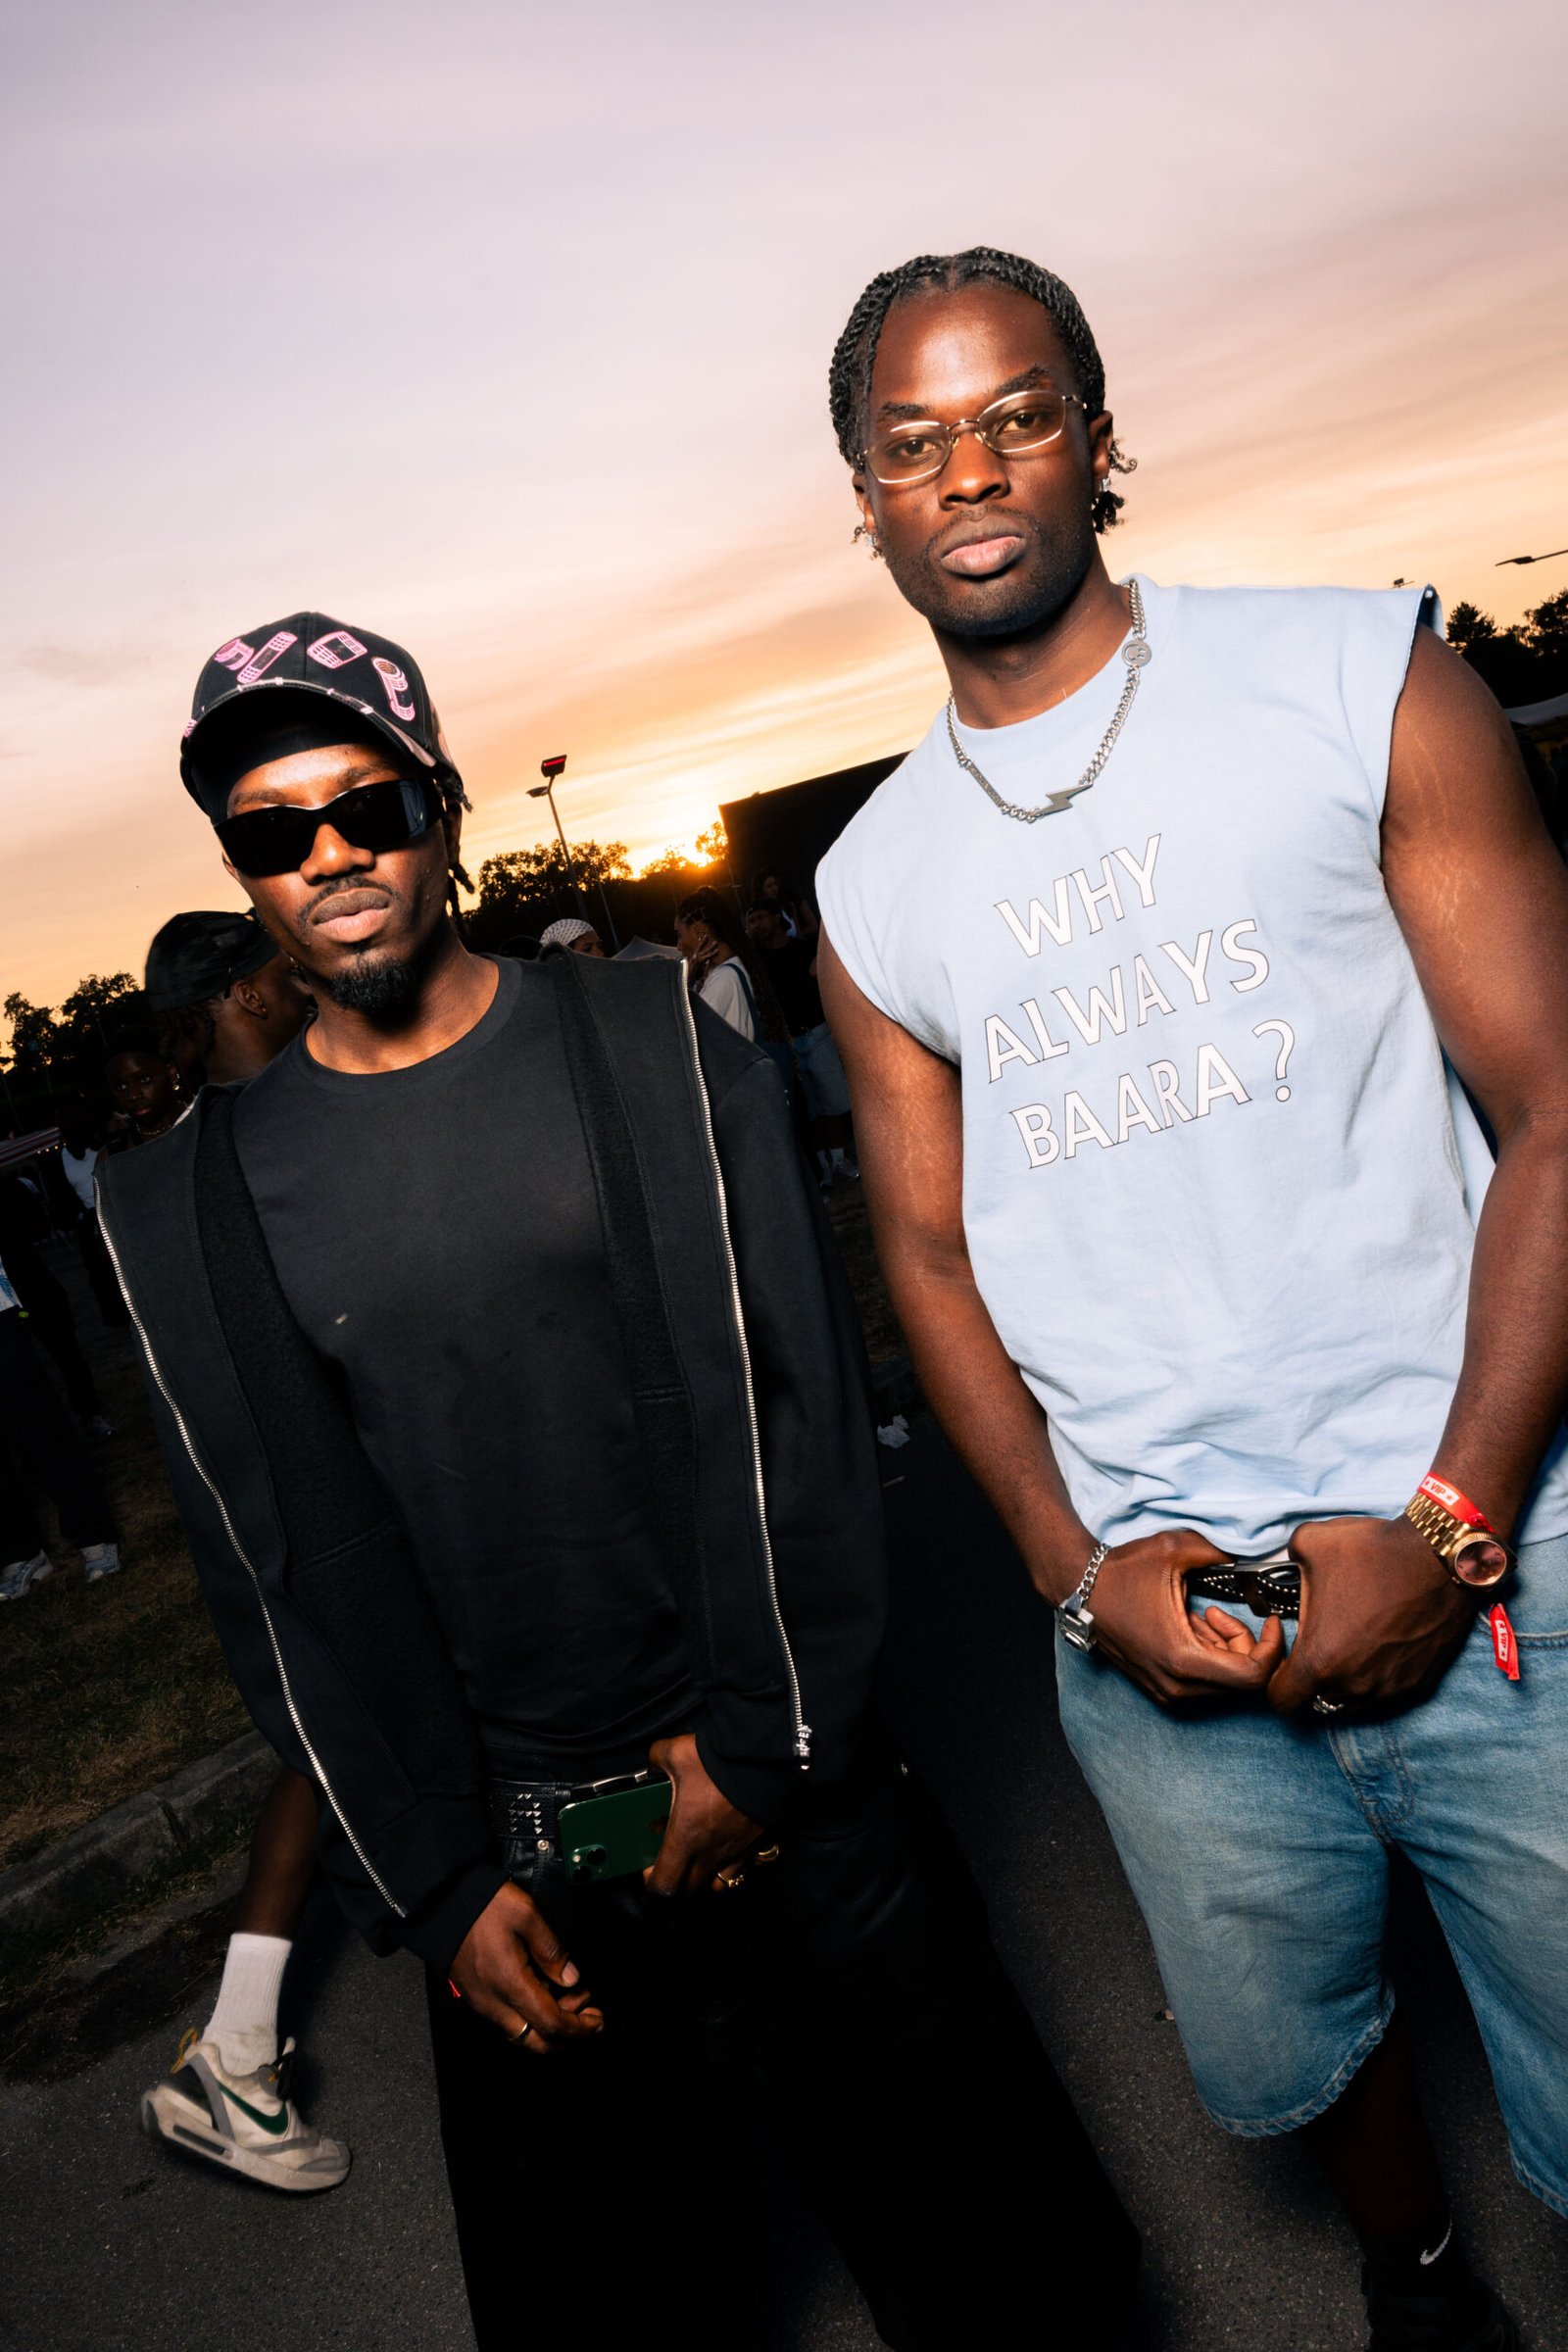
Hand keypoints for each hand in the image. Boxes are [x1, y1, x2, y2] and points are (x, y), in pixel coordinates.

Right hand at [450, 1882, 603, 2055]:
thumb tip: (572, 1979)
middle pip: (536, 2043)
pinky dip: (532, 2016)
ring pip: (521, 2035)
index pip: (551, 2025)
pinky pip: (508, 2021)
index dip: (580, 2029)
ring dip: (550, 2026)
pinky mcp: (475, 1997)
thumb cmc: (483, 1904)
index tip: (599, 2021)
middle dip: (567, 2037)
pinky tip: (545, 1991)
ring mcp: (482, 2003)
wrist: (439, 1903)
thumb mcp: (525, 1914)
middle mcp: (494, 2004)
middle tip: (588, 2014)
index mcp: (510, 1985)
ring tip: (571, 1996)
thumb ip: (551, 1949)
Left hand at [644, 1734, 766, 1897]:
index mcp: (685, 1837)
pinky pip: (743, 1867)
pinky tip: (729, 1844)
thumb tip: (654, 1765)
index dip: (652, 1880)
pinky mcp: (758, 1844)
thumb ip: (657, 1759)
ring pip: (719, 1883)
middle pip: (690, 1887)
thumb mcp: (676, 1752)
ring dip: (707, 1875)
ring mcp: (737, 1851)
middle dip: (678, 1878)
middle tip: (674, 1856)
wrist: (764, 1757)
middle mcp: (710, 1853)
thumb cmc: (717, 1762)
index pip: (664, 1883)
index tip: (649, 1868)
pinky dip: (733, 1864)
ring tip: (702, 1856)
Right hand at [1053, 1527, 1286, 1705]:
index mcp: (1183, 1659)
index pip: (1253, 1676)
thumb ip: (1219, 1552)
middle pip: (1242, 1683)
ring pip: (1224, 1685)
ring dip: (1226, 1651)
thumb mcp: (1175, 1550)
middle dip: (1247, 1646)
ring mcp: (1167, 1692)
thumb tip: (1251, 1555)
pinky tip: (1190, 1627)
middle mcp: (1177, 1686)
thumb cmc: (1122, 1572)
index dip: (1273, 1650)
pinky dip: (1210, 1658)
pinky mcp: (1160, 1690)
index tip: (1272, 1622)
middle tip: (1224, 1612)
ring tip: (1202, 1616)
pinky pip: (1204, 1685)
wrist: (1079, 1589)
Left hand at [1268, 1515, 1479, 1715]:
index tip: (1286, 1646)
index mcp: (1320, 1660)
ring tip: (1351, 1635)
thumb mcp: (1308, 1544)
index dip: (1274, 1676)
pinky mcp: (1418, 1683)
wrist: (1440, 1557)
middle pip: (1317, 1697)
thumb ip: (1286, 1563)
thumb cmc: (1373, 1552)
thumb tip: (1287, 1569)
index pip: (1282, 1699)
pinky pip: (1385, 1688)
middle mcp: (1354, 1684)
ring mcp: (1388, 1688)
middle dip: (1312, 1673)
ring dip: (1345, 1675)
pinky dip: (1376, 1672)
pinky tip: (1380, 1639)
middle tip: (1321, 1637)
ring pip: (1353, 1698)